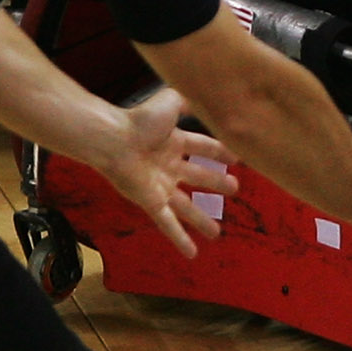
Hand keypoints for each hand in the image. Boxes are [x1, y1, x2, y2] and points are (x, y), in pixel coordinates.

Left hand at [98, 88, 233, 259]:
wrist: (113, 140)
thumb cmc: (140, 121)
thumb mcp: (170, 103)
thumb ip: (187, 102)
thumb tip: (202, 97)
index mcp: (174, 142)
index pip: (202, 147)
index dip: (220, 152)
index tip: (237, 158)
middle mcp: (169, 166)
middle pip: (198, 178)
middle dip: (216, 184)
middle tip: (235, 189)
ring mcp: (160, 186)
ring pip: (186, 207)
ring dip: (201, 220)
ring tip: (217, 233)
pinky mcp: (151, 202)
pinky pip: (168, 224)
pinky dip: (180, 239)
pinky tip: (192, 253)